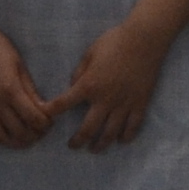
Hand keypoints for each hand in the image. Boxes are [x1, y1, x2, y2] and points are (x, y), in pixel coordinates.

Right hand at [0, 9, 54, 149]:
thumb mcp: (21, 67)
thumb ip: (31, 91)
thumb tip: (43, 110)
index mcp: (10, 90)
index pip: (33, 118)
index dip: (45, 124)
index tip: (50, 121)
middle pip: (18, 132)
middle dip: (34, 135)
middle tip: (41, 131)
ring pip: (0, 136)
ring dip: (16, 141)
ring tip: (26, 138)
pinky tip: (5, 135)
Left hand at [49, 12, 178, 154]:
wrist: (144, 40)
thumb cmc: (114, 41)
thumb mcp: (89, 53)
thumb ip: (80, 72)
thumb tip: (74, 86)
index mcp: (89, 85)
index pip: (64, 103)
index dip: (52, 111)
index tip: (44, 117)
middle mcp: (105, 99)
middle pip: (88, 129)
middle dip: (78, 141)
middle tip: (72, 146)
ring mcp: (124, 104)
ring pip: (110, 133)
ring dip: (100, 144)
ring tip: (94, 149)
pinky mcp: (140, 104)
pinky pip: (133, 127)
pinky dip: (126, 136)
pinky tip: (121, 141)